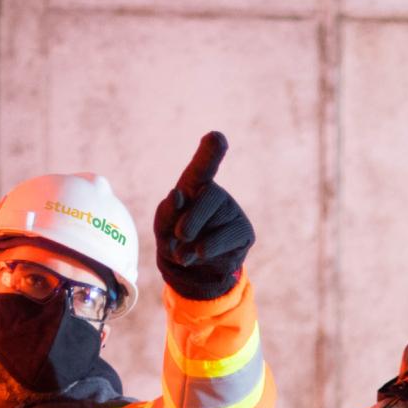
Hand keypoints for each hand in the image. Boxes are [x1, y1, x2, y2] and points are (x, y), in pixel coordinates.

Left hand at [153, 131, 253, 300]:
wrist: (194, 270)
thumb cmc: (174, 241)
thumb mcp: (162, 227)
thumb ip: (165, 212)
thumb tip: (177, 195)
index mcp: (194, 185)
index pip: (203, 167)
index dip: (210, 153)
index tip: (217, 138)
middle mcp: (215, 194)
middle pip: (210, 195)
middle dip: (192, 218)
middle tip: (180, 235)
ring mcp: (232, 211)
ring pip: (218, 222)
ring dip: (197, 243)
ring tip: (184, 254)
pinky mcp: (245, 232)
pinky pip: (228, 240)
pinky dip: (209, 251)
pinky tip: (201, 255)